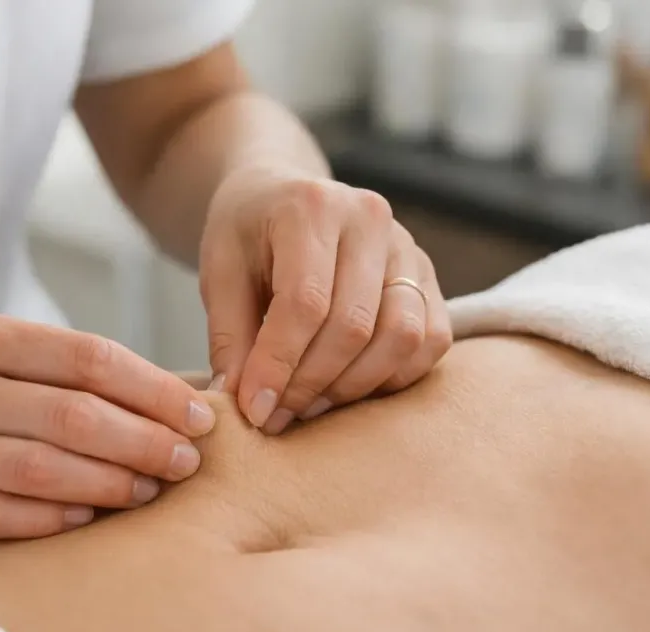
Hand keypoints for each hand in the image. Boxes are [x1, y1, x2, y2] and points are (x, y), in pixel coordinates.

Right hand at [0, 315, 214, 538]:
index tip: (199, 414)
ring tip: (150, 491)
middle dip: (144, 441)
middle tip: (186, 462)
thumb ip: (51, 368)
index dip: (153, 389)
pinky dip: (52, 519)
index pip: (86, 357)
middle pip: (73, 416)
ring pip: (41, 470)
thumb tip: (162, 400)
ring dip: (109, 484)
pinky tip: (90, 517)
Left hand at [200, 166, 452, 434]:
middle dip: (312, 384)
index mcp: (311, 207)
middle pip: (354, 326)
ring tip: (310, 403)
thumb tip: (240, 402)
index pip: (305, 302)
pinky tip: (350, 386)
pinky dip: (393, 376)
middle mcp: (370, 219)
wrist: (284, 198)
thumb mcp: (219, 274)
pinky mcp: (428, 276)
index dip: (279, 365)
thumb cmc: (247, 235)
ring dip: (354, 386)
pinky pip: (431, 341)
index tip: (256, 410)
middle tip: (278, 415)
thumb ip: (229, 337)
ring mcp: (407, 246)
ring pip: (401, 337)